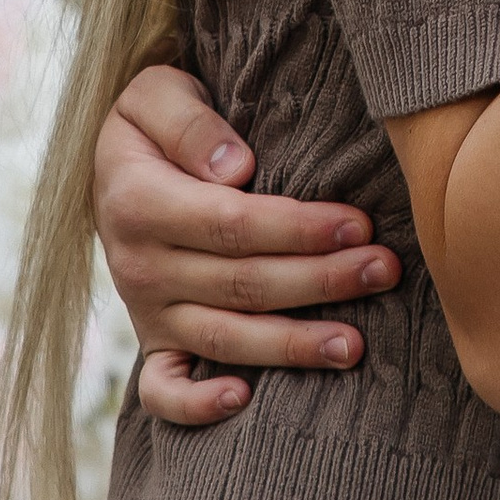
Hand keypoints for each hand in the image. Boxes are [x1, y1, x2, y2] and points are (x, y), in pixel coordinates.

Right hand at [93, 65, 400, 424]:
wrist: (116, 167)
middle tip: (384, 270)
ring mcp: (146, 312)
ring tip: (354, 345)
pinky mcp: (153, 342)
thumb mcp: (155, 93)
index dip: (298, 228)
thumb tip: (236, 166)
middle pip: (243, 283)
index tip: (358, 223)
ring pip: (224, 338)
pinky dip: (197, 406)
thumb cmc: (155, 124)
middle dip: (320, 280)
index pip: (232, 224)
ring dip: (292, 345)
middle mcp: (139, 266)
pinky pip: (164, 390)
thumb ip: (190, 122)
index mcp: (137, 203)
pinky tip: (245, 400)